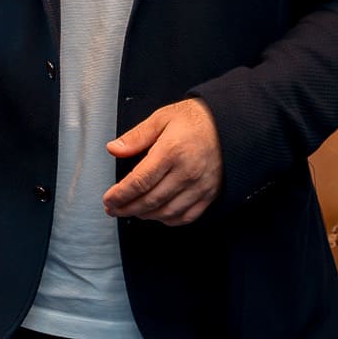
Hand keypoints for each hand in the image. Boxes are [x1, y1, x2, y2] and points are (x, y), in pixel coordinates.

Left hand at [102, 99, 222, 225]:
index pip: (139, 182)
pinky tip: (157, 214)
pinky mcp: (210, 194)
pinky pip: (186, 216)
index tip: (108, 199)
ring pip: (166, 212)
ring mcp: (200, 186)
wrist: (229, 123)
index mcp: (171, 151)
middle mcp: (186, 172)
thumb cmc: (193, 120)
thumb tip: (113, 149)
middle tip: (113, 209)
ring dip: (145, 215)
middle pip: (150, 201)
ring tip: (132, 211)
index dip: (120, 195)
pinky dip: (168, 220)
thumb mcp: (161, 118)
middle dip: (127, 208)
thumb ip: (136, 136)